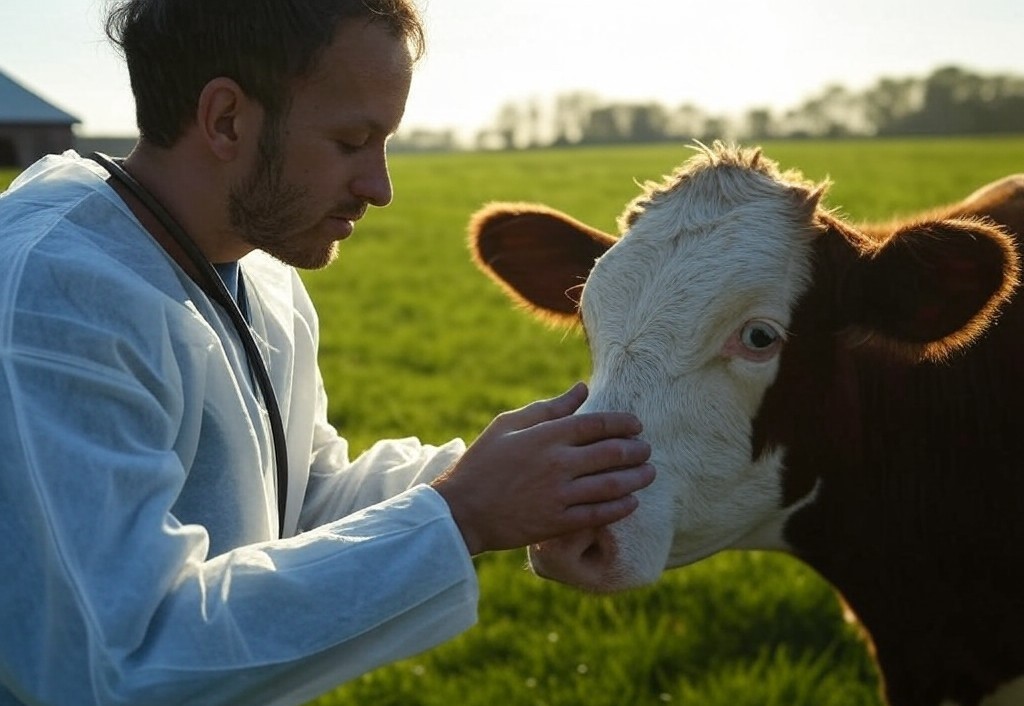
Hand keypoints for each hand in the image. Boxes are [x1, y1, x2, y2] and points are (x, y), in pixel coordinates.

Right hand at [431, 382, 654, 555]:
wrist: (462, 510)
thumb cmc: (483, 462)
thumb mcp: (509, 425)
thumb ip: (549, 408)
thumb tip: (582, 388)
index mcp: (546, 435)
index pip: (598, 424)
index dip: (624, 423)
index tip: (637, 425)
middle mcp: (557, 463)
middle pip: (612, 453)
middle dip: (637, 450)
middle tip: (647, 449)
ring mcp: (559, 495)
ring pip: (613, 485)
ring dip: (637, 478)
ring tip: (649, 473)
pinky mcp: (558, 523)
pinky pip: (599, 514)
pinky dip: (621, 507)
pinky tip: (631, 501)